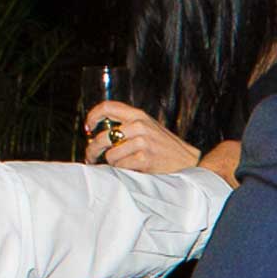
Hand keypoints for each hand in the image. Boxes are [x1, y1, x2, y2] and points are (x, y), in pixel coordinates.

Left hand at [82, 100, 200, 173]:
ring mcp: (142, 142)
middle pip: (102, 137)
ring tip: (123, 165)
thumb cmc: (165, 148)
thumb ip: (127, 126)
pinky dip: (123, 171)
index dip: (93, 117)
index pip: (107, 107)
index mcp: (138, 115)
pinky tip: (132, 170)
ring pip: (110, 155)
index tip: (88, 128)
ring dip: (113, 164)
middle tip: (91, 157)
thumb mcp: (148, 128)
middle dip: (92, 150)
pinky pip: (120, 166)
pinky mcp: (144, 158)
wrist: (188, 162)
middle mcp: (139, 126)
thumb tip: (98, 134)